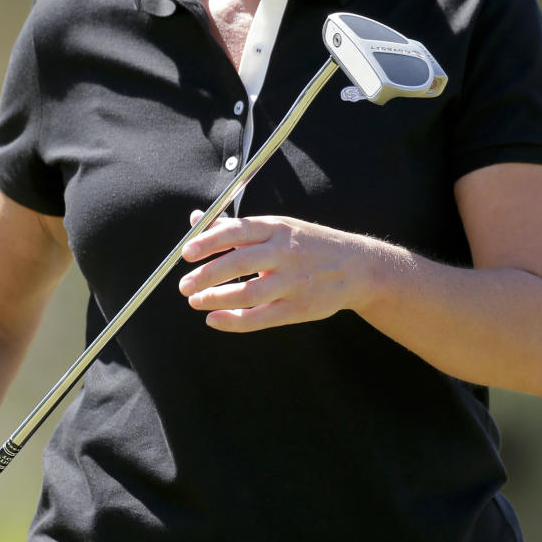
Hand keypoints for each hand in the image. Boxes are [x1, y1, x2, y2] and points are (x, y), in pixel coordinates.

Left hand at [179, 211, 373, 330]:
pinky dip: (234, 321)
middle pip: (239, 263)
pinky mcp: (298, 309)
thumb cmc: (307, 245)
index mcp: (277, 228)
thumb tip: (196, 220)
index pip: (237, 231)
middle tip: (184, 285)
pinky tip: (215, 320)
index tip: (186, 253)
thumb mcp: (277, 227)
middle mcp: (285, 253)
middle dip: (206, 276)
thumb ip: (235, 227)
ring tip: (196, 302)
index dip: (209, 241)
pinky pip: (261, 318)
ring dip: (216, 299)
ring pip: (248, 293)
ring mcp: (293, 282)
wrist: (357, 268)